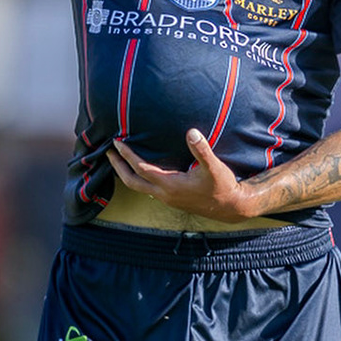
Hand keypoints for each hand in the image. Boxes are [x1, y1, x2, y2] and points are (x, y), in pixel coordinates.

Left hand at [106, 131, 268, 222]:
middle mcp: (164, 194)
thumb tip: (191, 132)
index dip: (127, 155)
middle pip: (132, 181)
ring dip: (127, 173)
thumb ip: (201, 150)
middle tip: (108, 153)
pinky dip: (139, 178)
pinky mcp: (172, 199)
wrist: (231, 207)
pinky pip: (148, 188)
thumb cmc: (223, 186)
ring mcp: (167, 198)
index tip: (117, 142)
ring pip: (139, 187)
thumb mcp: (214, 167)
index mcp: (170, 185)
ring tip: (120, 160)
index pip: (141, 168)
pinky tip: (142, 169)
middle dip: (118, 167)